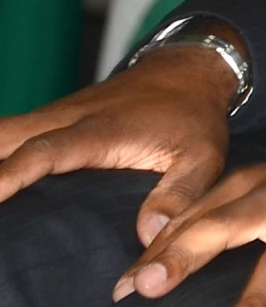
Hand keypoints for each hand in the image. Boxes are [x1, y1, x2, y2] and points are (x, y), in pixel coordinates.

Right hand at [0, 42, 237, 244]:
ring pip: (0, 133)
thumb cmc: (194, 118)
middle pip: (4, 137)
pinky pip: (5, 135)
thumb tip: (148, 236)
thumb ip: (179, 195)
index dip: (12, 174)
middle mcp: (65, 119)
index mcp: (99, 130)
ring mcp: (51, 117)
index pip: (46, 151)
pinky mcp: (45, 122)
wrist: (189, 71)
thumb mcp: (204, 157)